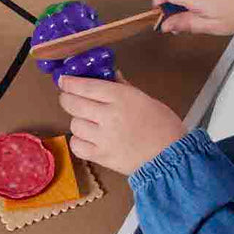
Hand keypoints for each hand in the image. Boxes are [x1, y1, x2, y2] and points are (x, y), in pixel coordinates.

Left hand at [58, 75, 186, 174]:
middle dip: (67, 99)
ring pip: (74, 124)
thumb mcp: (146, 99)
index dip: (70, 83)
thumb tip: (110, 75)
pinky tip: (88, 138)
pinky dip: (79, 141)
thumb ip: (123, 87)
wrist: (170, 158)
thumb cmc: (163, 127)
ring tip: (88, 122)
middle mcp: (108, 116)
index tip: (64, 81)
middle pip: (73, 104)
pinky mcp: (100, 156)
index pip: (86, 86)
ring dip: (78, 121)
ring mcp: (102, 137)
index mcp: (121, 98)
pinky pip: (77, 146)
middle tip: (68, 98)